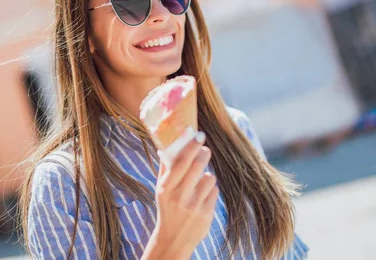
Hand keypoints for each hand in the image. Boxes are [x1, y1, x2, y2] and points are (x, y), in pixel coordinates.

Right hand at [143, 131, 218, 258]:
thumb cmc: (167, 208)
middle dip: (203, 154)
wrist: (173, 239)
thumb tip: (166, 144)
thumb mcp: (161, 190)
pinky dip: (211, 189)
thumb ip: (165, 168)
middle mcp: (179, 197)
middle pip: (197, 166)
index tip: (198, 134)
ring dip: (207, 175)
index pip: (181, 162)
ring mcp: (194, 206)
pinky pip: (214, 191)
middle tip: (205, 149)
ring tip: (200, 180)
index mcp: (166, 188)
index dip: (191, 146)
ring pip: (209, 178)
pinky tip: (203, 195)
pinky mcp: (206, 214)